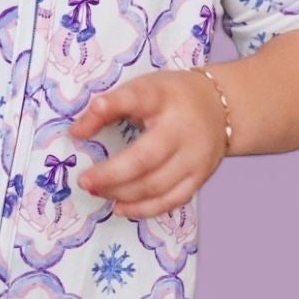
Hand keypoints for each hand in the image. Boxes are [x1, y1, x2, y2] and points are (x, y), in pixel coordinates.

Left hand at [69, 69, 229, 217]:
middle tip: (84, 181)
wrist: (222, 107)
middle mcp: (182, 129)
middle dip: (111, 174)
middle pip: (146, 158)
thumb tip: (76, 132)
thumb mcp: (144, 89)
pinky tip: (120, 208)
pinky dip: (143, 209)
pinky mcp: (200, 177)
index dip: (107, 111)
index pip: (136, 99)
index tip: (77, 130)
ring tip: (97, 191)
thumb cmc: (172, 98)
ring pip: (156, 185)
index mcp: (164, 97)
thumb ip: (110, 106)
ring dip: (122, 193)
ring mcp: (194, 157)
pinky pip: (170, 200)